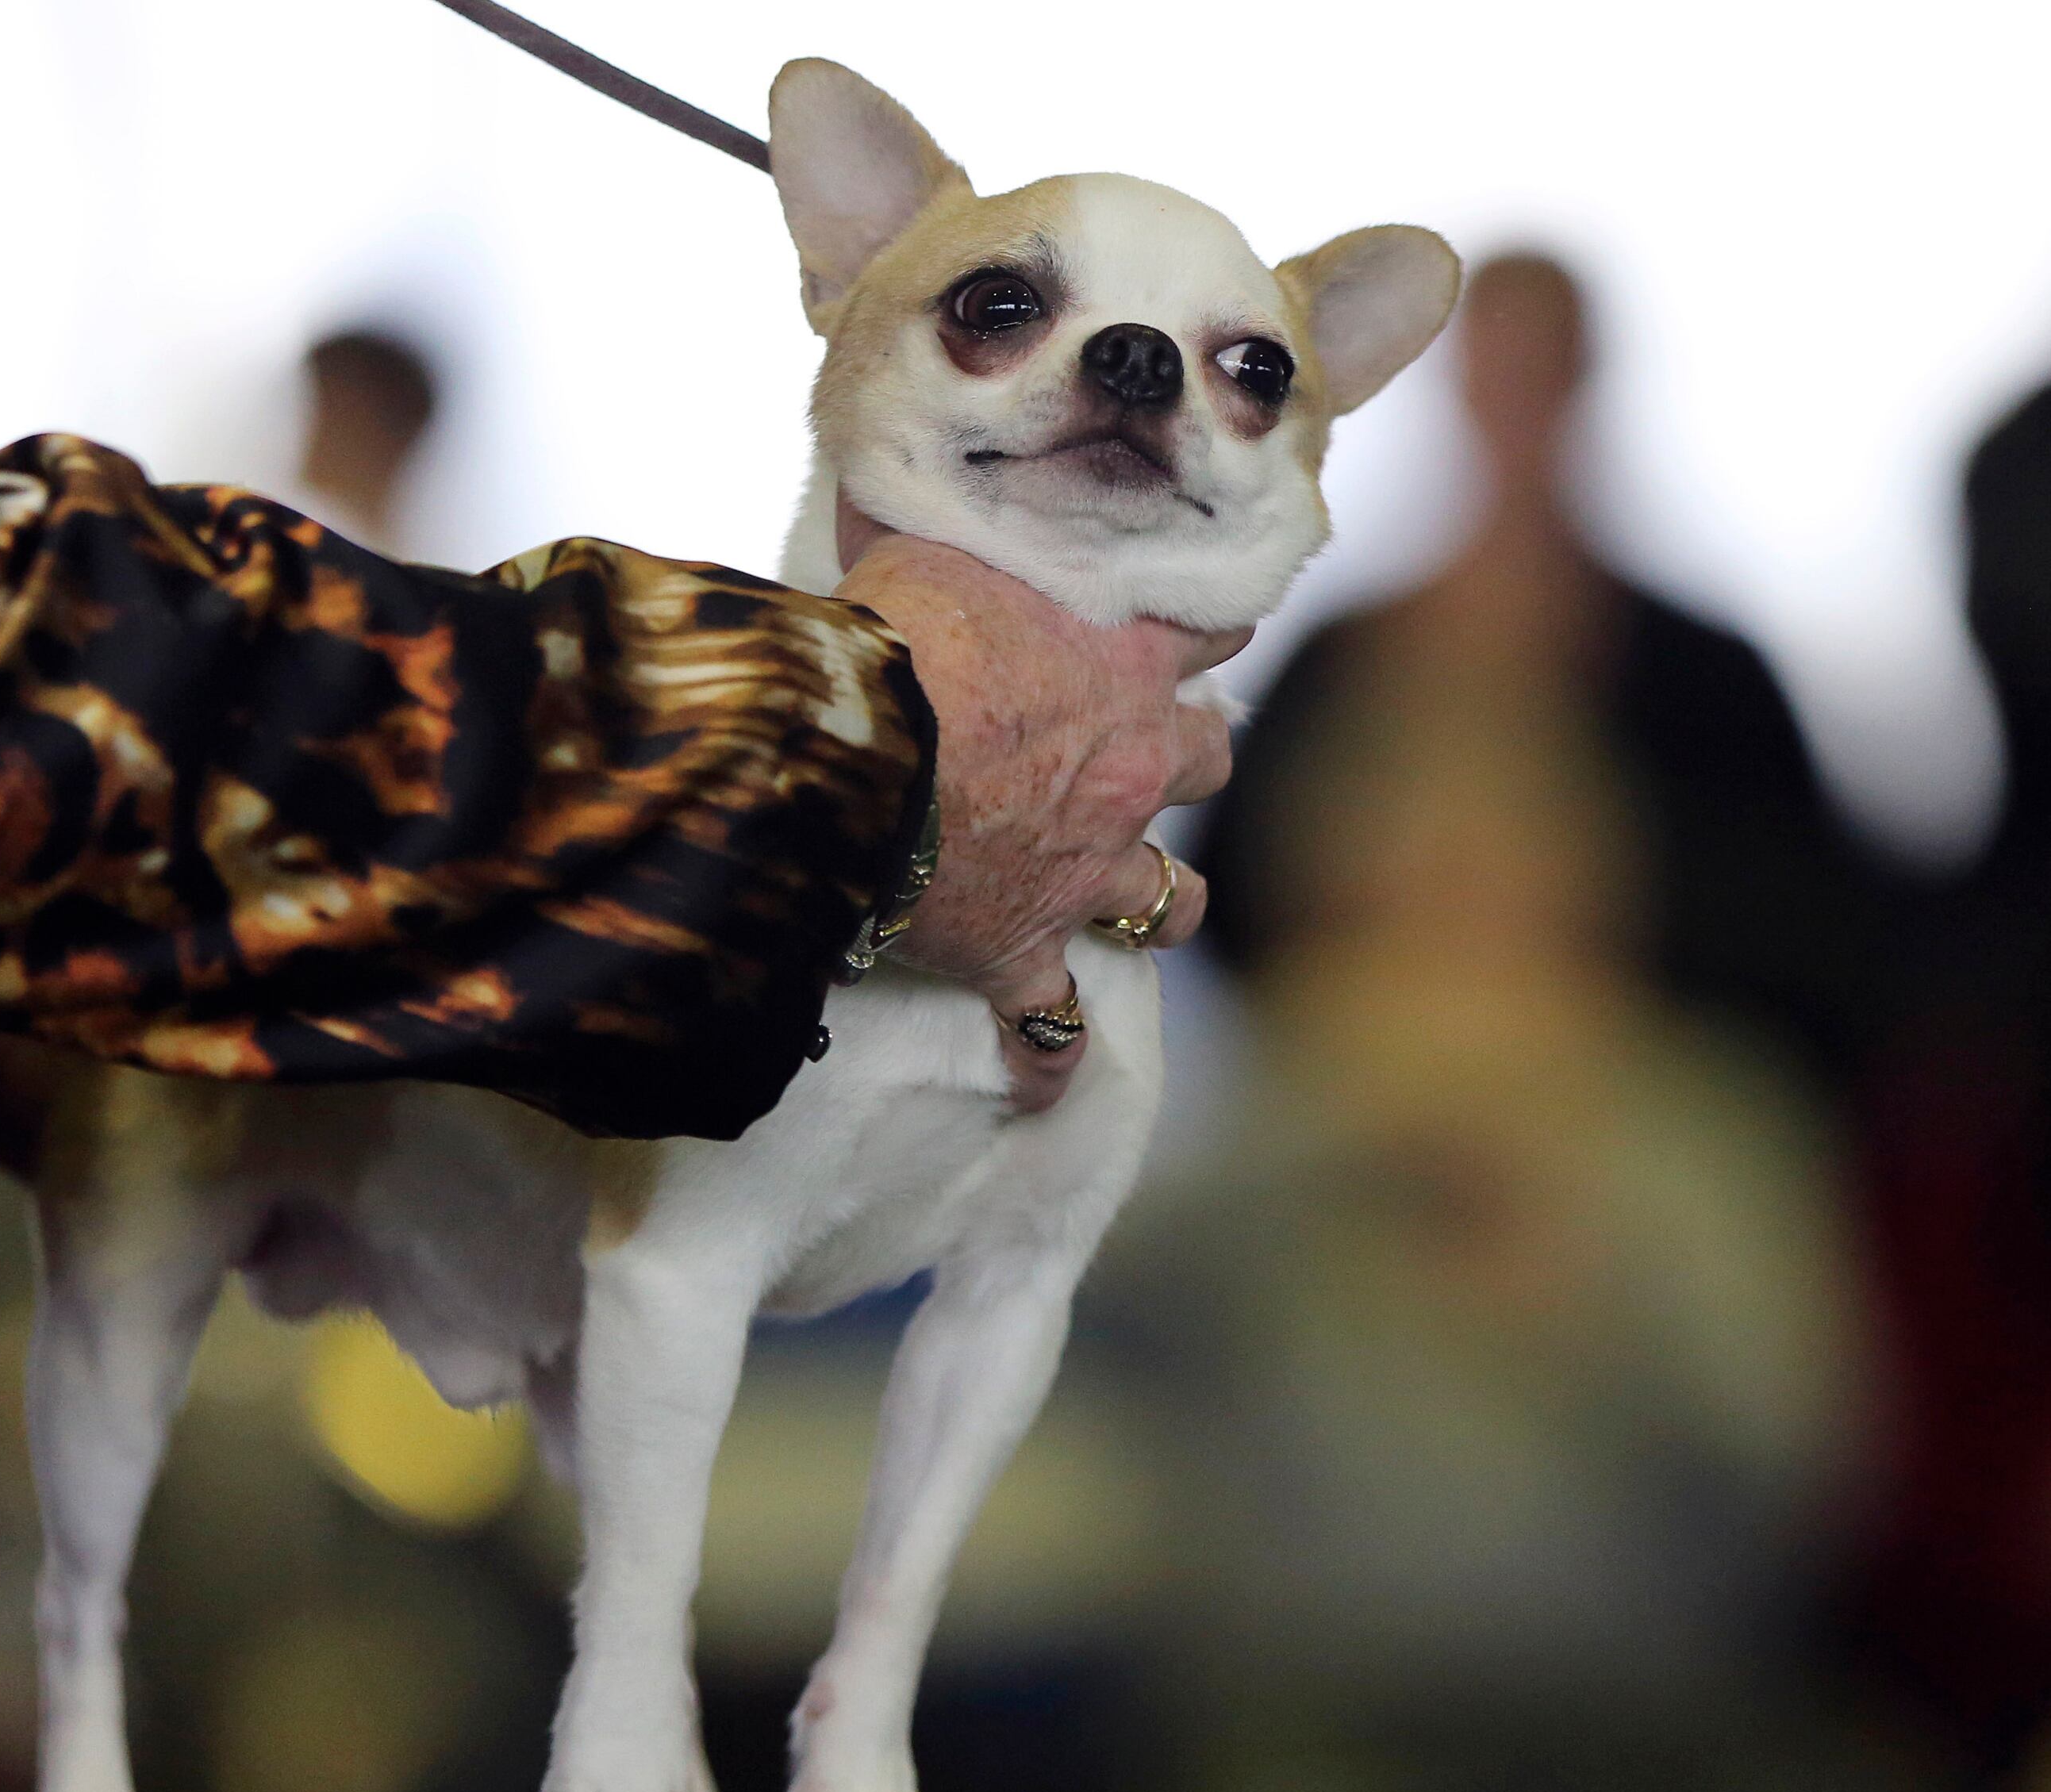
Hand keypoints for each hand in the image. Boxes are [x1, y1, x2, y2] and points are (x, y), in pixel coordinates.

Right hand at [831, 499, 1240, 1112]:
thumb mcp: (919, 536)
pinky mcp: (1018, 953)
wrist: (840, 762)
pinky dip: (1047, 1058)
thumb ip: (939, 505)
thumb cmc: (880, 638)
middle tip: (1158, 751)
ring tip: (1146, 905)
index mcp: (1118, 660)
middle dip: (1190, 757)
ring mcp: (1082, 871)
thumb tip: (896, 445)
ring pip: (1168, 900)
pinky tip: (1043, 1088)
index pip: (1210, 618)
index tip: (1203, 613)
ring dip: (1160, 901)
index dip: (1209, 615)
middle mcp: (1126, 769)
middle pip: (1209, 760)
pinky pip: (1049, 1027)